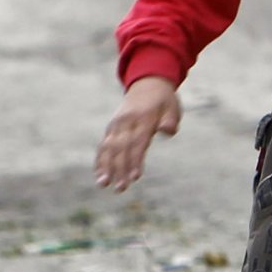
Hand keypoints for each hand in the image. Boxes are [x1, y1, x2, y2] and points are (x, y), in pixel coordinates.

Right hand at [96, 76, 183, 191]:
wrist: (147, 83)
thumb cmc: (163, 100)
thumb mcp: (172, 106)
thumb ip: (170, 119)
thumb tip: (167, 130)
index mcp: (143, 118)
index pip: (138, 142)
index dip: (135, 160)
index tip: (135, 177)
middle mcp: (126, 122)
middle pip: (121, 148)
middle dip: (119, 169)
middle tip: (120, 188)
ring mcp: (116, 125)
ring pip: (109, 148)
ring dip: (106, 167)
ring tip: (104, 184)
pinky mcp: (112, 128)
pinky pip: (104, 145)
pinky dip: (100, 160)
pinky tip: (99, 176)